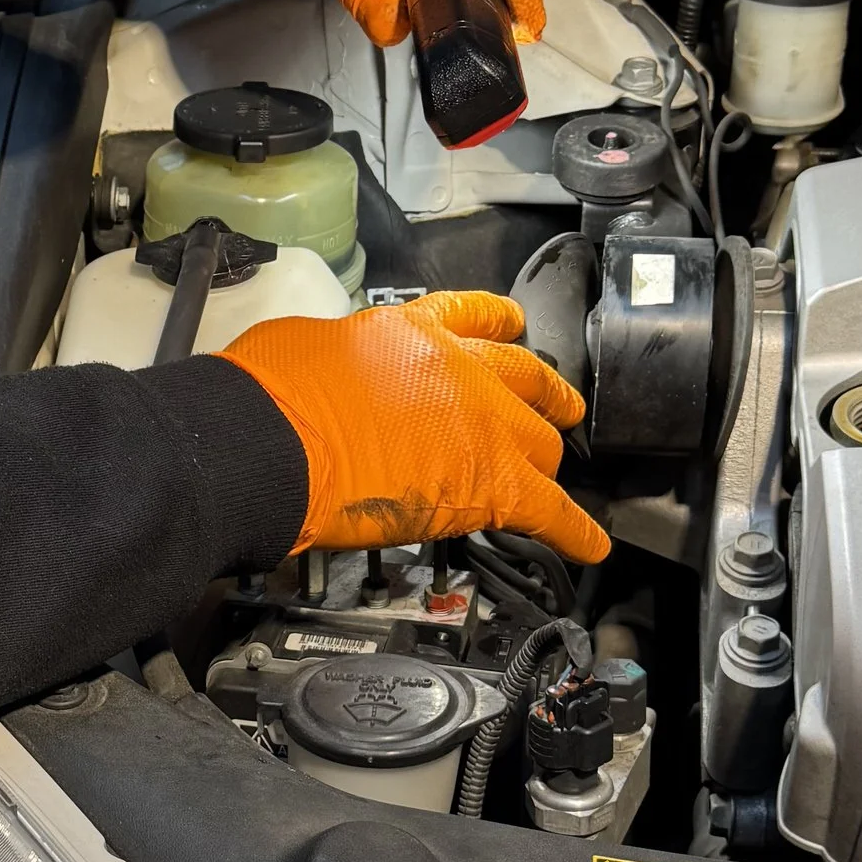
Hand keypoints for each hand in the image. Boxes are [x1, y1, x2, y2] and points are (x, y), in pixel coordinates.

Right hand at [221, 290, 610, 561]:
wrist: (273, 440)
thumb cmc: (271, 394)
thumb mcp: (310, 346)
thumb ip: (348, 360)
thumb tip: (340, 377)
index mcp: (414, 330)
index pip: (472, 316)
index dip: (500, 323)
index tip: (514, 324)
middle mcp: (460, 369)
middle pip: (525, 383)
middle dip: (543, 398)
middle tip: (557, 408)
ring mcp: (482, 426)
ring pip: (541, 446)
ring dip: (547, 464)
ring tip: (555, 478)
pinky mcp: (490, 485)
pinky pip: (550, 512)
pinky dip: (575, 532)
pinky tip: (590, 545)